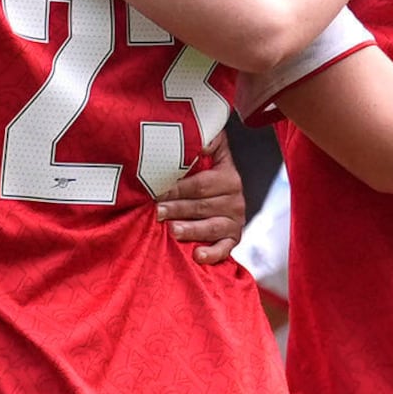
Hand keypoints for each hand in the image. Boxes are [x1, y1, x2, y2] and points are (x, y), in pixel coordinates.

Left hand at [157, 142, 249, 264]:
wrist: (221, 194)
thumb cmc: (205, 172)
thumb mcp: (211, 152)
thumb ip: (207, 141)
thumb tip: (199, 138)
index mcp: (228, 176)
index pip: (201, 183)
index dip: (178, 187)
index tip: (157, 190)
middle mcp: (235, 199)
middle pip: (203, 206)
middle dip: (178, 208)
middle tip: (158, 211)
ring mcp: (235, 220)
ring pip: (212, 227)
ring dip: (191, 229)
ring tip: (173, 231)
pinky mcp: (233, 239)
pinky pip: (225, 249)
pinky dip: (212, 254)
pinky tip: (197, 255)